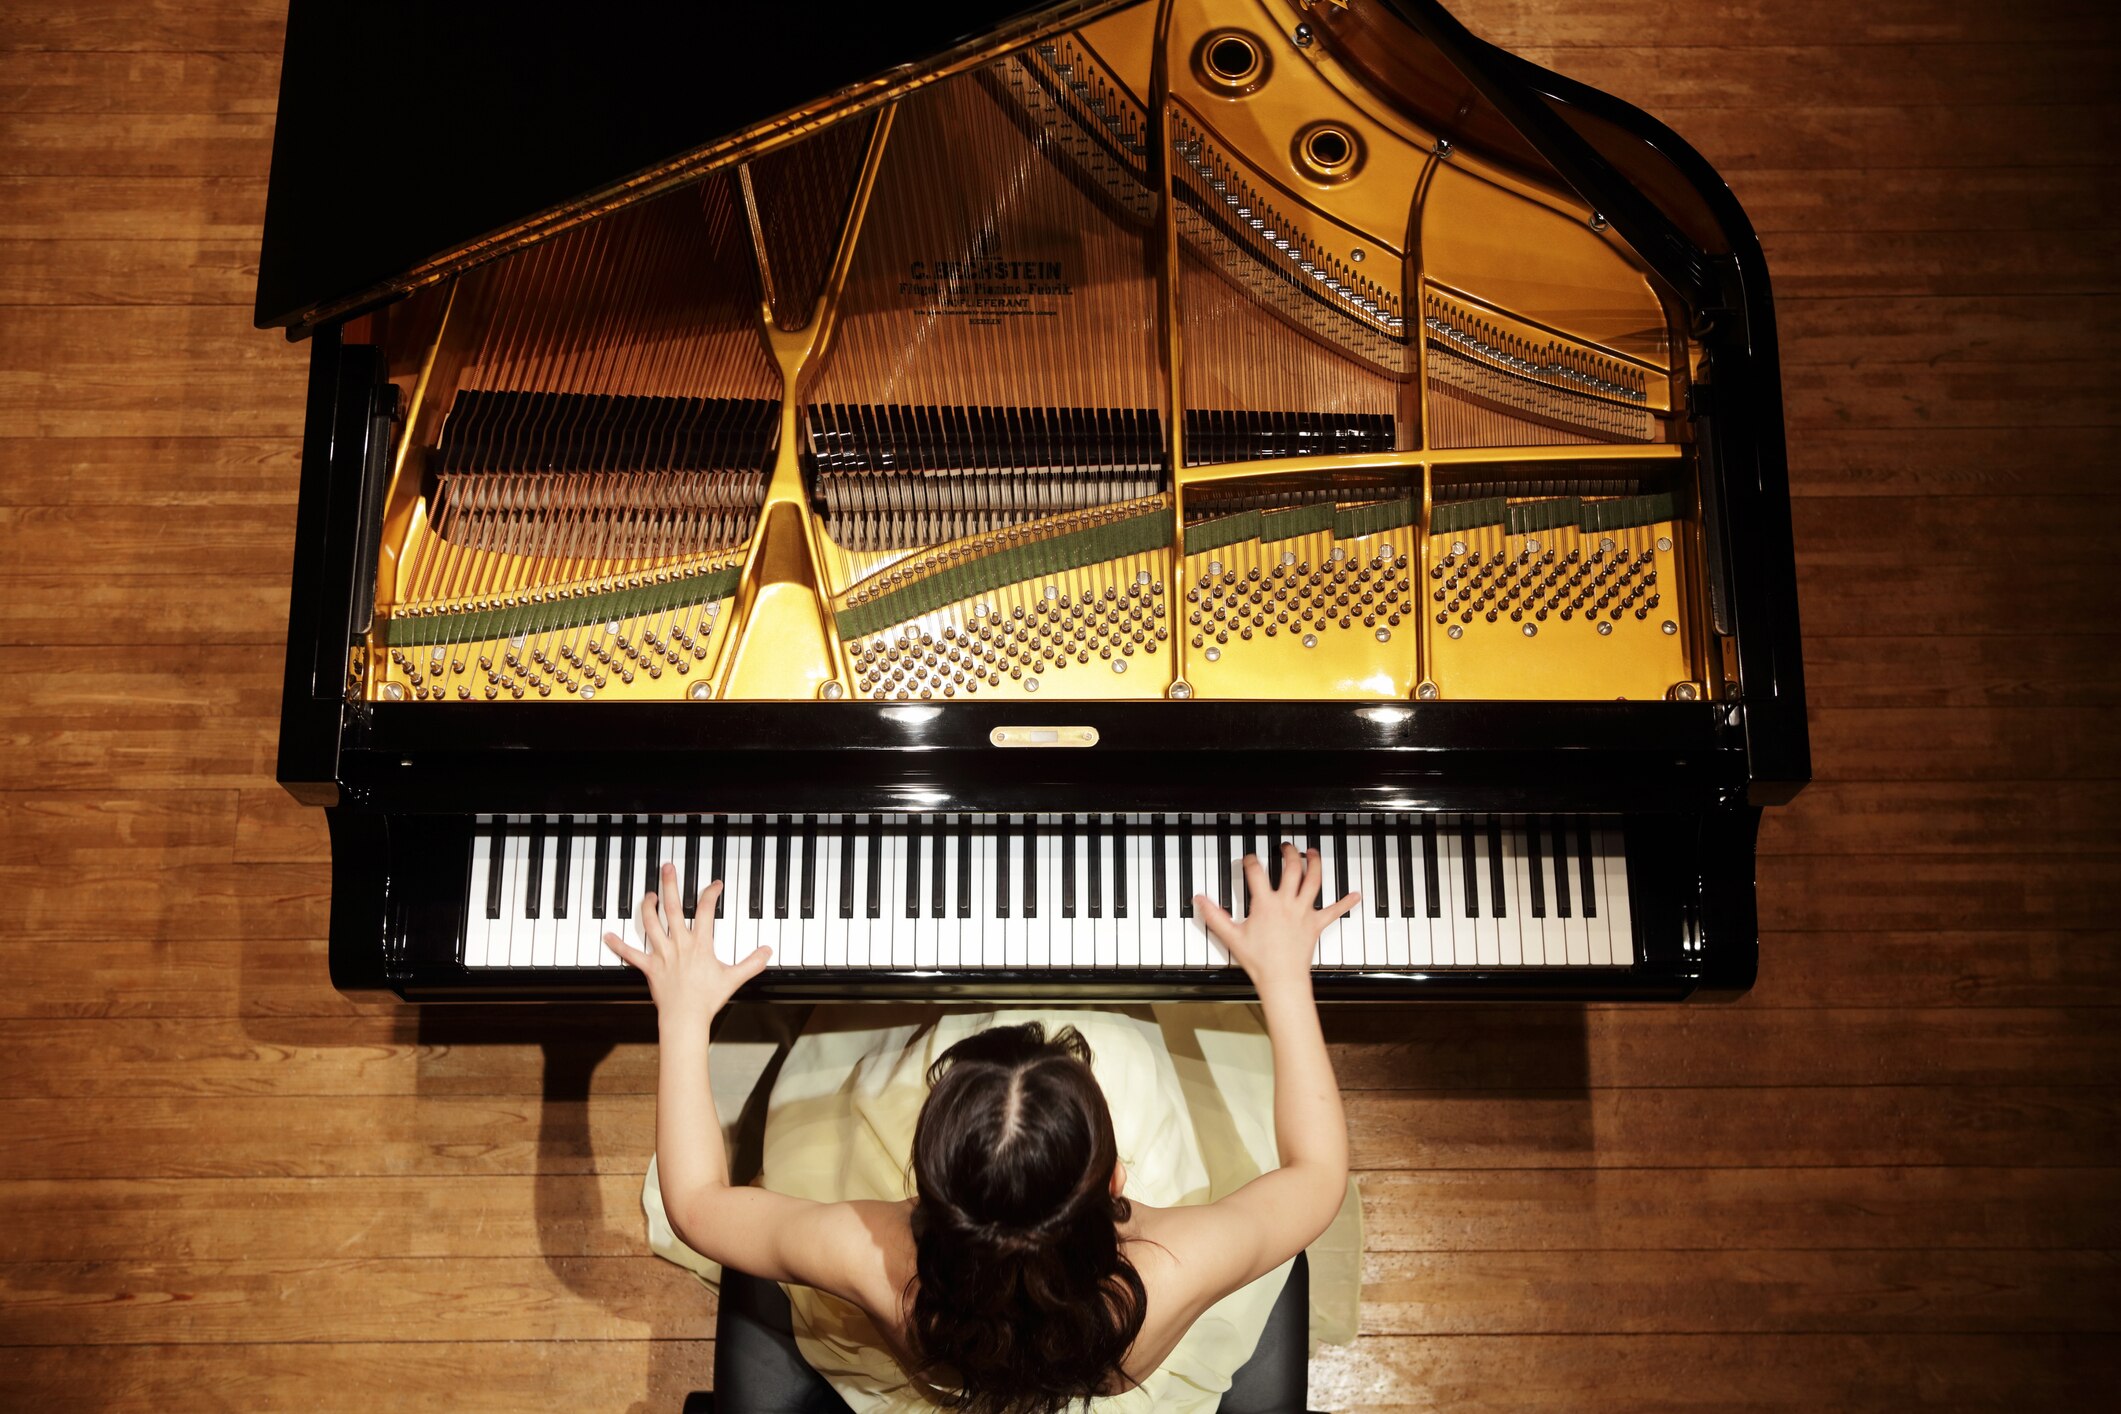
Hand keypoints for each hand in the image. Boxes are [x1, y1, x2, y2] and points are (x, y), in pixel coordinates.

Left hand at [603, 862, 769, 1025]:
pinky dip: (618, 944)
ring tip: (648, 893)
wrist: (686, 1017)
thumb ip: (752, 963)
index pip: (706, 910)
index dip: (711, 893)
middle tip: (667, 868)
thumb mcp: (734, 978)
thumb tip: (768, 952)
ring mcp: (662, 954)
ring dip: (647, 906)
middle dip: (670, 885)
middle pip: (672, 908)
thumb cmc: (708, 999)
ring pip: (650, 923)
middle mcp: (679, 944)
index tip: (715, 884)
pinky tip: (607, 935)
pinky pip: (630, 953)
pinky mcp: (649, 966)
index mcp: (700, 944)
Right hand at [1194, 843, 1357, 992]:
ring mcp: (1304, 912)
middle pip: (1291, 869)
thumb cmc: (1259, 961)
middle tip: (1286, 846)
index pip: (1256, 873)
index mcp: (1266, 904)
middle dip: (1289, 853)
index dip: (1251, 862)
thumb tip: (1199, 900)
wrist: (1282, 979)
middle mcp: (1287, 903)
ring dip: (1314, 864)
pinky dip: (1346, 902)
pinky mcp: (1316, 924)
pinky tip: (1356, 895)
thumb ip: (1214, 916)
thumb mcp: (1231, 937)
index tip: (1249, 859)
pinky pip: (1334, 911)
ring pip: (1313, 881)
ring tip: (1312, 853)